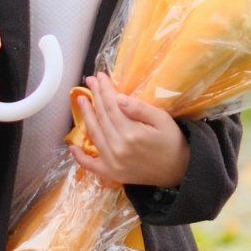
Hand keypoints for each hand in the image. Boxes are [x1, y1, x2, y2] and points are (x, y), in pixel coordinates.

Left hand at [75, 72, 190, 189]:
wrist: (179, 171)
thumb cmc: (172, 141)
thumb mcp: (162, 119)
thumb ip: (139, 108)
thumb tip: (118, 98)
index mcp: (132, 133)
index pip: (112, 106)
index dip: (104, 90)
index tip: (100, 76)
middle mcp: (118, 148)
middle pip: (102, 117)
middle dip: (95, 97)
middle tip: (89, 81)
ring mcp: (112, 163)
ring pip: (94, 134)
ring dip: (86, 116)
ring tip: (81, 100)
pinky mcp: (111, 174)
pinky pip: (91, 165)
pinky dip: (80, 157)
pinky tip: (72, 146)